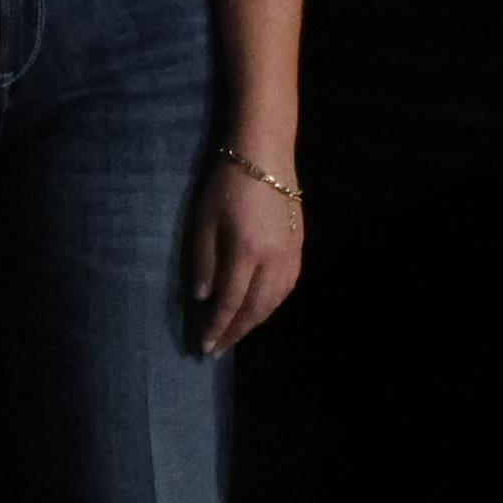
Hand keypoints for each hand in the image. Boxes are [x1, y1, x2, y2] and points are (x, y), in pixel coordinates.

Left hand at [187, 153, 303, 357]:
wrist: (265, 153)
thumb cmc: (226, 184)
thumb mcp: (202, 222)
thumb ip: (202, 262)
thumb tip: (203, 298)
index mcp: (246, 253)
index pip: (230, 302)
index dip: (216, 327)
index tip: (203, 347)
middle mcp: (273, 259)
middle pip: (256, 307)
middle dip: (236, 331)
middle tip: (218, 349)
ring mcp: (291, 252)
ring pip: (277, 299)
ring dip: (257, 321)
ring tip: (238, 332)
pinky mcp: (299, 244)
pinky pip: (289, 284)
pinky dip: (275, 302)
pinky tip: (264, 306)